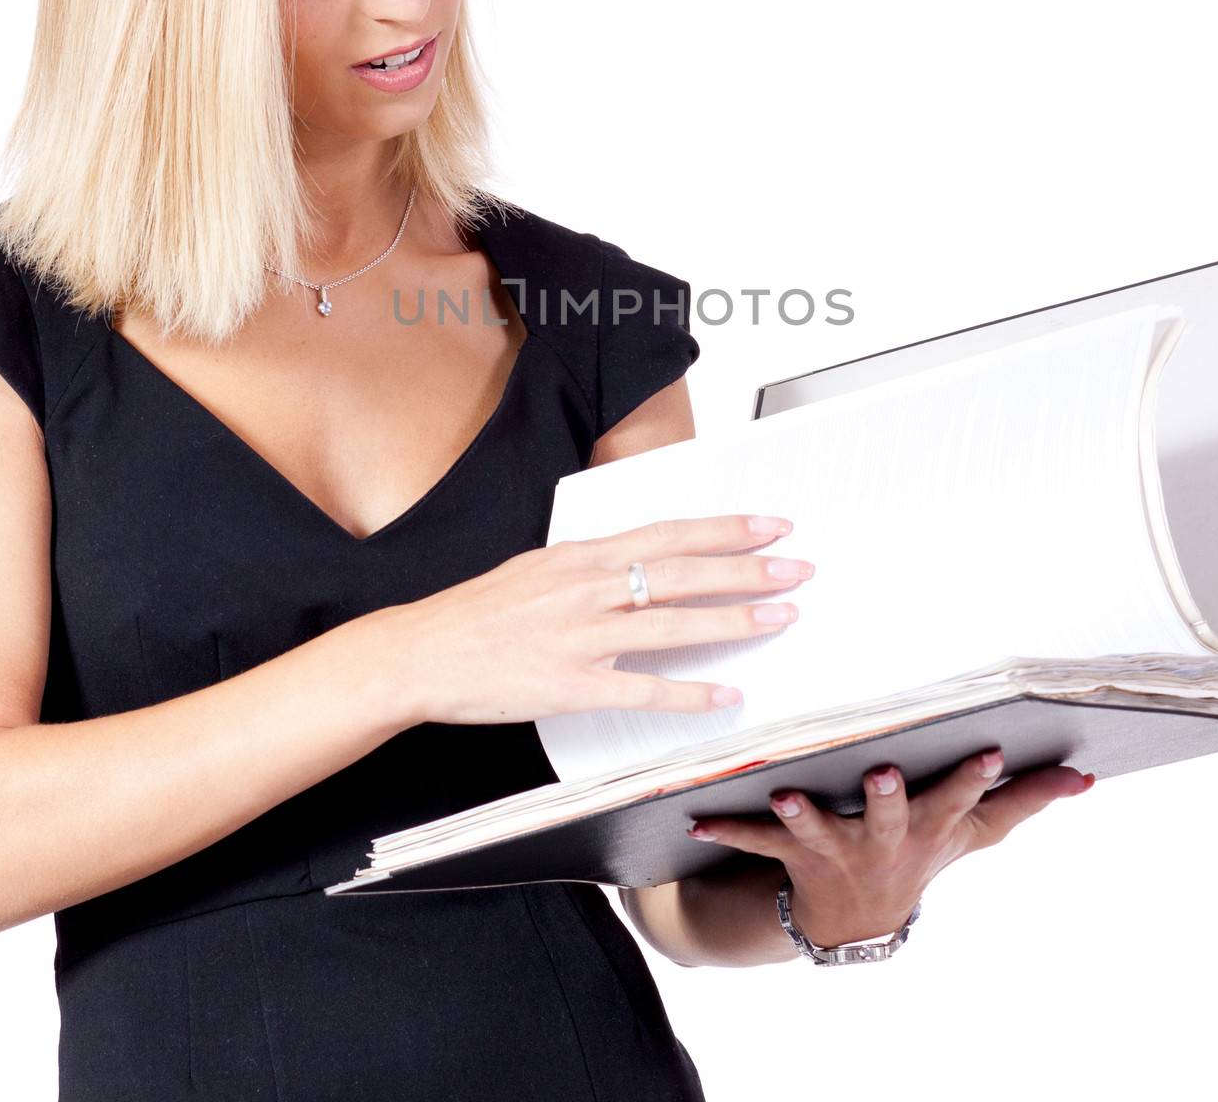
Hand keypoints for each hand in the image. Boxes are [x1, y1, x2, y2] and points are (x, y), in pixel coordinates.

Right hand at [391, 514, 812, 725]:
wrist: (419, 652)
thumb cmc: (477, 613)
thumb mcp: (537, 568)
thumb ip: (592, 565)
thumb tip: (642, 560)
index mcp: (579, 555)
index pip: (667, 534)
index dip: (724, 527)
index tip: (770, 522)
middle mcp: (585, 587)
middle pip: (681, 571)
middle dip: (747, 567)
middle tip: (798, 565)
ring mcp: (578, 636)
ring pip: (672, 622)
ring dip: (734, 620)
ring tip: (782, 616)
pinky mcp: (569, 685)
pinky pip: (642, 690)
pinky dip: (689, 694)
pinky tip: (728, 694)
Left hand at [686, 749, 1095, 948]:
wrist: (856, 923)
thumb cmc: (920, 855)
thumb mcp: (974, 834)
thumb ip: (1024, 800)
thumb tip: (1085, 777)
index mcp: (928, 827)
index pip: (958, 799)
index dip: (975, 778)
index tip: (988, 749)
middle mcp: (883, 841)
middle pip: (889, 818)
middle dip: (888, 798)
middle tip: (883, 773)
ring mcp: (836, 850)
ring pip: (818, 831)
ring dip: (802, 814)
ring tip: (783, 794)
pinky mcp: (791, 853)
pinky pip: (755, 841)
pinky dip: (727, 828)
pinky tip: (697, 817)